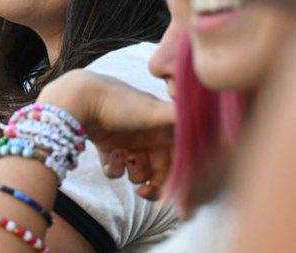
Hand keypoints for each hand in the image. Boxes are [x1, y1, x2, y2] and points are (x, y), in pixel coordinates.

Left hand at [38, 70, 174, 199]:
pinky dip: (113, 167)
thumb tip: (214, 127)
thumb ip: (182, 120)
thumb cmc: (119, 102)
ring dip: (132, 172)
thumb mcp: (154, 111)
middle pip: (159, 170)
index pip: (178, 158)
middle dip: (154, 183)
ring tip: (123, 158)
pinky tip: (109, 154)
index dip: (179, 178)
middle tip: (145, 193)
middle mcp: (148, 135)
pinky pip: (116, 168)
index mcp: (163, 126)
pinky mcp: (108, 146)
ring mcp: (128, 141)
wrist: (80, 97)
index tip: (175, 198)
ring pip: (138, 172)